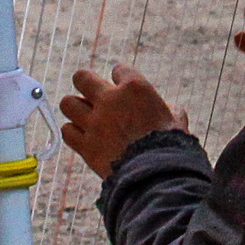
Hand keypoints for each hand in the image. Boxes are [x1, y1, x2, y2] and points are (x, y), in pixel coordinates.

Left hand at [60, 63, 188, 177]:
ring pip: (67, 103)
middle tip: (91, 93)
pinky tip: (83, 136)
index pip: (119, 69)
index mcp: (135, 88)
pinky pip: (67, 131)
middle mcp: (110, 100)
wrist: (156, 175)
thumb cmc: (171, 147)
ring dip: (76, 108)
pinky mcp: (85, 145)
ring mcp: (94, 123)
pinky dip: (73, 132)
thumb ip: (170, 111)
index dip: (121, 78)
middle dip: (85, 83)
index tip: (122, 87)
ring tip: (84, 116)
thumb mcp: (177, 122)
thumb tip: (172, 111)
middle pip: (82, 78)